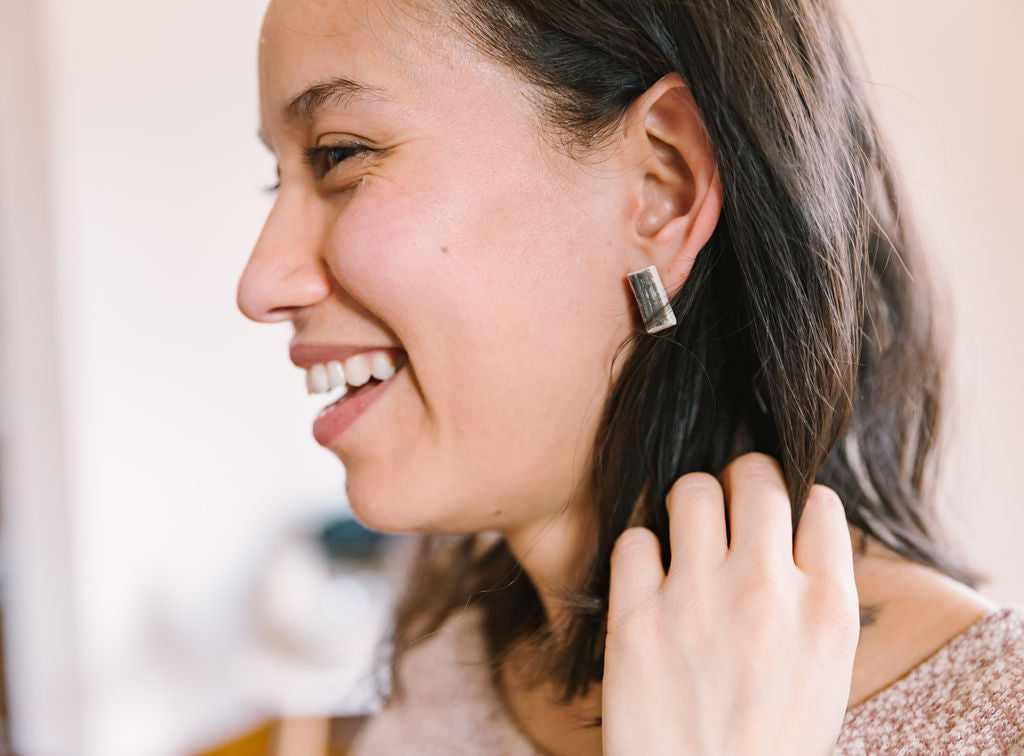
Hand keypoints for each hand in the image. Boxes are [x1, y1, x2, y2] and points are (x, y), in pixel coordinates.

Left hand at [602, 452, 859, 755]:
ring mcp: (697, 602)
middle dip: (744, 479)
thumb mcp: (826, 672)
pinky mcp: (635, 620)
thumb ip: (818, 596)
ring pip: (691, 491)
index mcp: (826, 610)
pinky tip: (650, 579)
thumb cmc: (769, 740)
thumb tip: (800, 523)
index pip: (819, 502)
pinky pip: (634, 539)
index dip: (799, 500)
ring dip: (690, 503)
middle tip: (732, 501)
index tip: (782, 514)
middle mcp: (766, 593)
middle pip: (756, 478)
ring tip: (688, 532)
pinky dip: (640, 552)